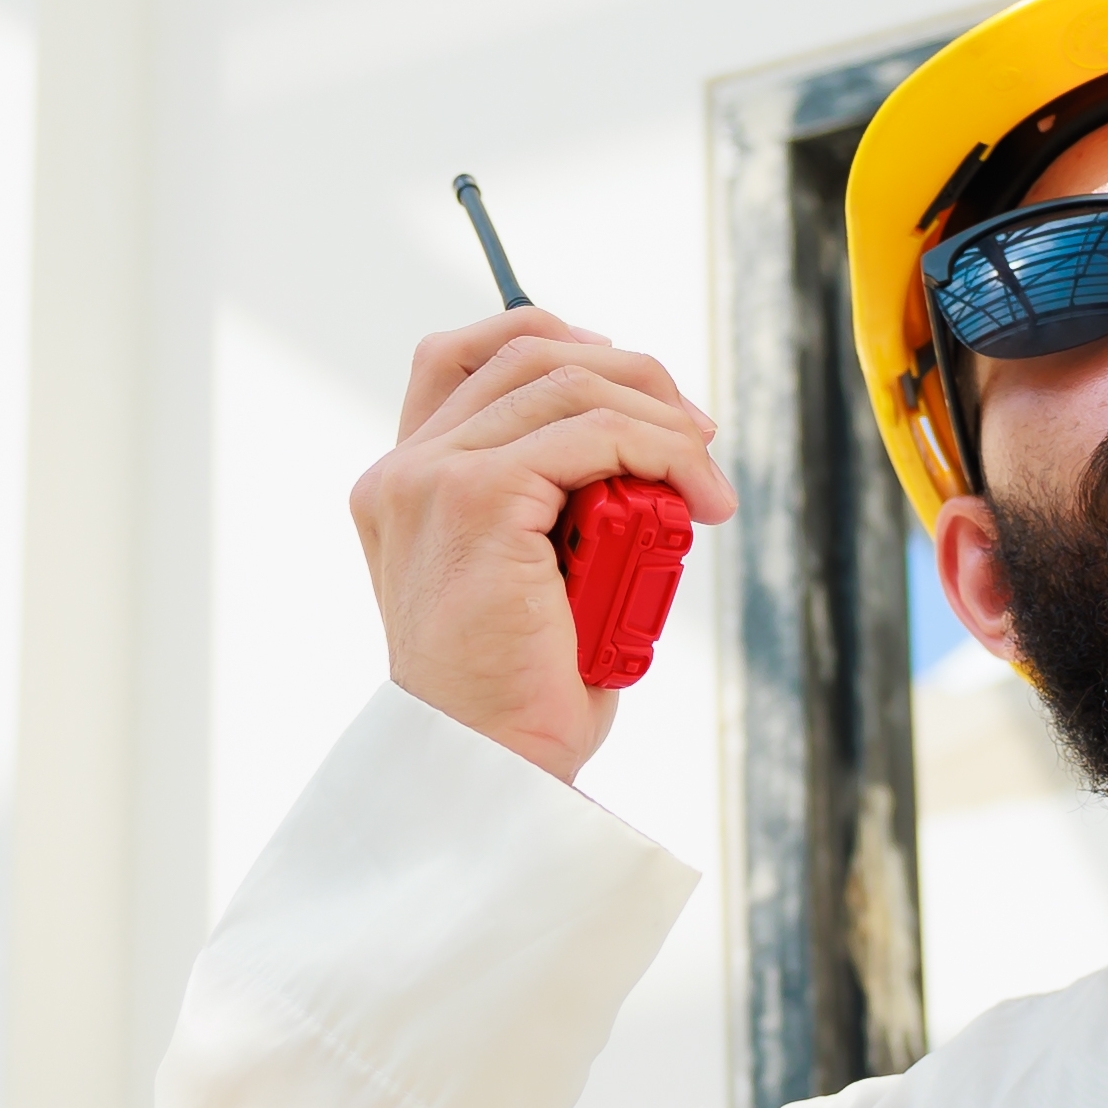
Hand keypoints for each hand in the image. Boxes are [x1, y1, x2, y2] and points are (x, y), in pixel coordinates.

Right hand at [351, 307, 734, 781]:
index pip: (462, 356)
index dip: (555, 341)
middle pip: (528, 353)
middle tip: (698, 435)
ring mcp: (434, 478)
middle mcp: (405, 472)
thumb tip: (641, 461)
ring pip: (571, 383)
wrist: (491, 766)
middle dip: (631, 377)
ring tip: (706, 477)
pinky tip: (698, 496)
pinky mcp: (478, 497)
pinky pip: (597, 434)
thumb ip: (553, 504)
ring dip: (661, 420)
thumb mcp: (532, 576)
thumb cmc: (520, 694)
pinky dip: (665, 452)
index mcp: (402, 486)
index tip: (633, 388)